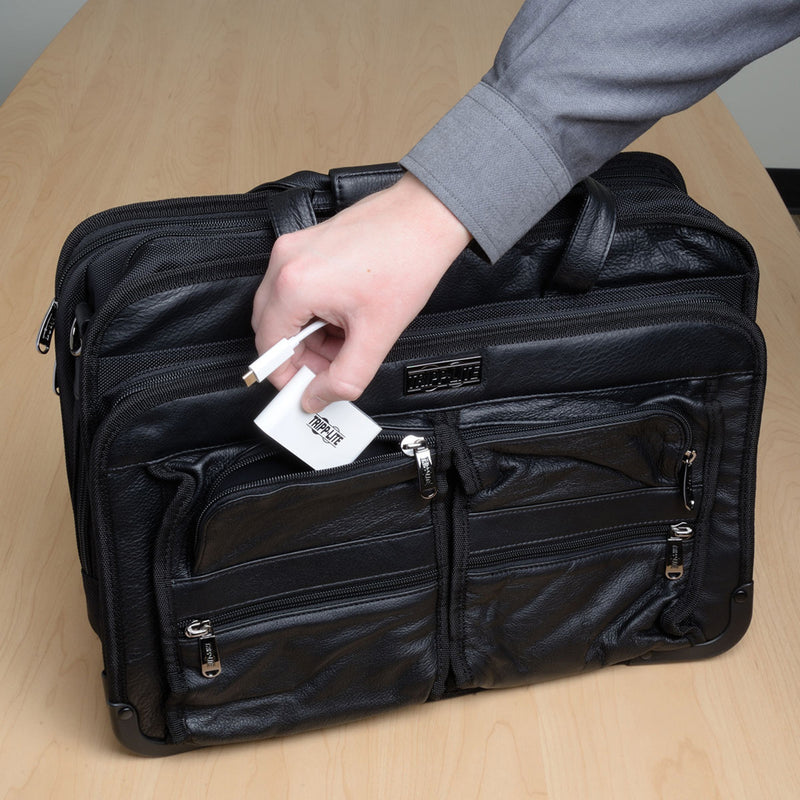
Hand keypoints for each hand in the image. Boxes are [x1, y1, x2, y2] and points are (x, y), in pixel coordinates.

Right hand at [251, 173, 471, 412]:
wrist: (425, 218)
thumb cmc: (406, 262)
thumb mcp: (376, 336)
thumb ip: (344, 378)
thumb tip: (317, 397)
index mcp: (295, 285)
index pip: (268, 346)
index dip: (286, 374)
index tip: (304, 387)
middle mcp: (285, 262)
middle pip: (271, 327)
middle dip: (300, 354)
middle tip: (331, 365)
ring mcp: (293, 248)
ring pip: (284, 309)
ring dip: (310, 332)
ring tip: (348, 335)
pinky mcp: (305, 243)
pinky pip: (296, 287)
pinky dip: (316, 309)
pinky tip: (346, 313)